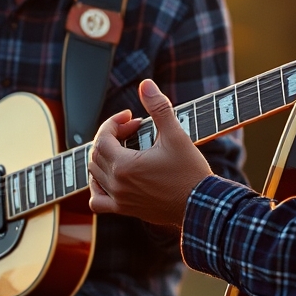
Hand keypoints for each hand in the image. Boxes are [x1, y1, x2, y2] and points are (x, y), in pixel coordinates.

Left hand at [87, 79, 212, 227]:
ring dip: (103, 157)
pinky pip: (98, 202)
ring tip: (123, 148)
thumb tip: (145, 85)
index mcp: (124, 165)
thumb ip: (158, 108)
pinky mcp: (126, 210)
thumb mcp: (176, 135)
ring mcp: (119, 199)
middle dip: (111, 136)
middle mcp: (117, 184)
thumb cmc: (190, 172)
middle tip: (133, 130)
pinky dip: (97, 188)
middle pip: (96, 153)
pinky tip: (111, 178)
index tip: (132, 118)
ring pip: (94, 174)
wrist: (201, 206)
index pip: (103, 138)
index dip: (114, 123)